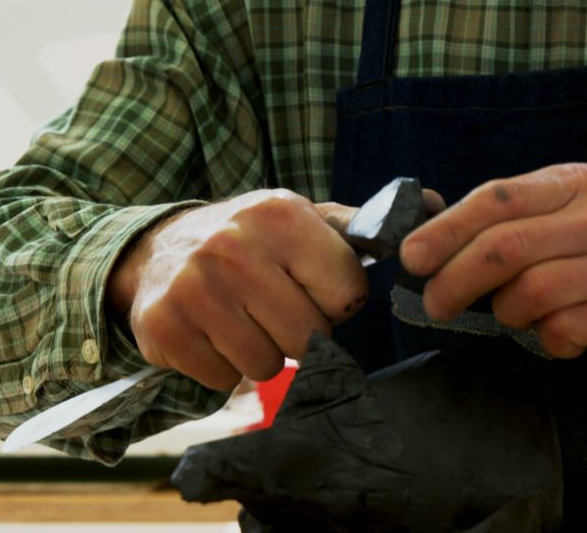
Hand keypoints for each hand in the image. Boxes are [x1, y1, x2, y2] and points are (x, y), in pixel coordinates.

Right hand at [106, 189, 367, 389]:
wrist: (158, 250)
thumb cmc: (249, 244)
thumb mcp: (298, 221)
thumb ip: (356, 228)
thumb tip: (428, 207)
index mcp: (280, 215)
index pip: (348, 293)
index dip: (335, 303)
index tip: (310, 289)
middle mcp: (234, 246)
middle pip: (309, 336)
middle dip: (298, 334)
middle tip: (272, 310)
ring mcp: (195, 286)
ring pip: (267, 365)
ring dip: (261, 354)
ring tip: (241, 321)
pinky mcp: (165, 325)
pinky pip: (223, 379)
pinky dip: (222, 367)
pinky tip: (210, 334)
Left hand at [400, 164, 586, 368]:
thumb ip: (530, 213)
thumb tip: (448, 235)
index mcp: (579, 183)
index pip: (496, 199)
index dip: (445, 230)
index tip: (412, 256)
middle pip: (502, 250)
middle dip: (454, 281)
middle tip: (436, 303)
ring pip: (528, 295)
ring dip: (506, 314)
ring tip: (517, 316)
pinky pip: (562, 332)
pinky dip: (547, 340)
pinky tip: (560, 336)